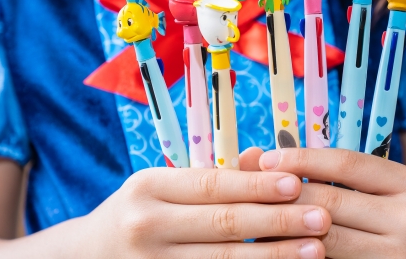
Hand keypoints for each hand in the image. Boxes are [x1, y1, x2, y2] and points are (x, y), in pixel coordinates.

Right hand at [78, 149, 329, 258]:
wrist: (85, 257)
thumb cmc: (138, 213)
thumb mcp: (162, 186)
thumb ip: (213, 175)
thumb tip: (264, 157)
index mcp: (148, 187)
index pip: (211, 185)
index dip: (256, 186)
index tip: (296, 184)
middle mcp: (145, 225)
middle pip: (222, 224)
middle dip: (277, 222)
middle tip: (320, 218)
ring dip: (273, 257)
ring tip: (314, 250)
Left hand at [256, 148, 405, 258]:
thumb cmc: (404, 219)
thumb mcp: (389, 189)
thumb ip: (341, 172)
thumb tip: (268, 155)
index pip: (347, 164)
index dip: (303, 159)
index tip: (268, 159)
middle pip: (331, 203)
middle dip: (286, 195)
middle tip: (253, 190)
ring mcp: (401, 256)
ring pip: (326, 240)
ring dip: (288, 228)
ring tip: (261, 217)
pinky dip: (304, 252)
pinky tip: (285, 246)